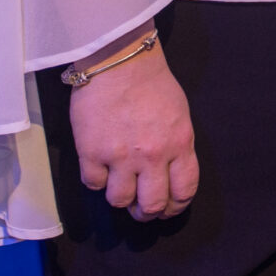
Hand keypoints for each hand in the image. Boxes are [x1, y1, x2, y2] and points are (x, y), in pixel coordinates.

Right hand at [67, 25, 199, 221]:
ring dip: (120, 197)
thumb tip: (169, 173)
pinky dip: (97, 180)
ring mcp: (120, 156)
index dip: (176, 206)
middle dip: (147, 213)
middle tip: (141, 208)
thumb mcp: (180, 115)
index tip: (168, 208)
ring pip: (120, 201)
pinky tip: (100, 167)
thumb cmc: (153, 85)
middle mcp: (152, 155)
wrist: (119, 62)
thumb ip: (177, 146)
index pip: (184, 191)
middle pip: (152, 205)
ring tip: (119, 185)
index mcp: (180, 144)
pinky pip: (93, 184)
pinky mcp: (91, 152)